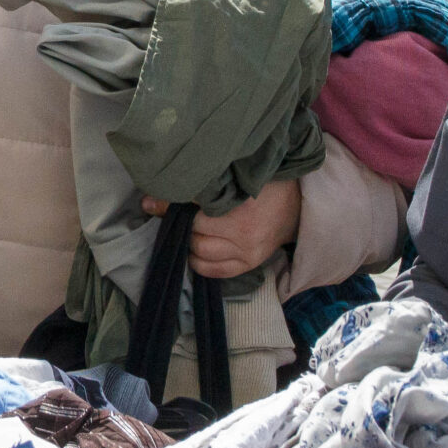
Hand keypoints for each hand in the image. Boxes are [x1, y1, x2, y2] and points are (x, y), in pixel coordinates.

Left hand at [144, 180, 301, 278]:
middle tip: (169, 216)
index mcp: (239, 206)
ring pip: (200, 252)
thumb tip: (163, 188)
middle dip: (178, 224)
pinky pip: (215, 271)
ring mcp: (246, 252)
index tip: (149, 202)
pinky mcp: (249, 264)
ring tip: (183, 232)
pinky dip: (199, 263)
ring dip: (187, 243)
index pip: (192, 207)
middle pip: (193, 232)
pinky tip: (193, 252)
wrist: (298, 206)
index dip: (168, 204)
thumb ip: (207, 182)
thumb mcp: (238, 176)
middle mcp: (243, 232)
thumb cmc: (266, 185)